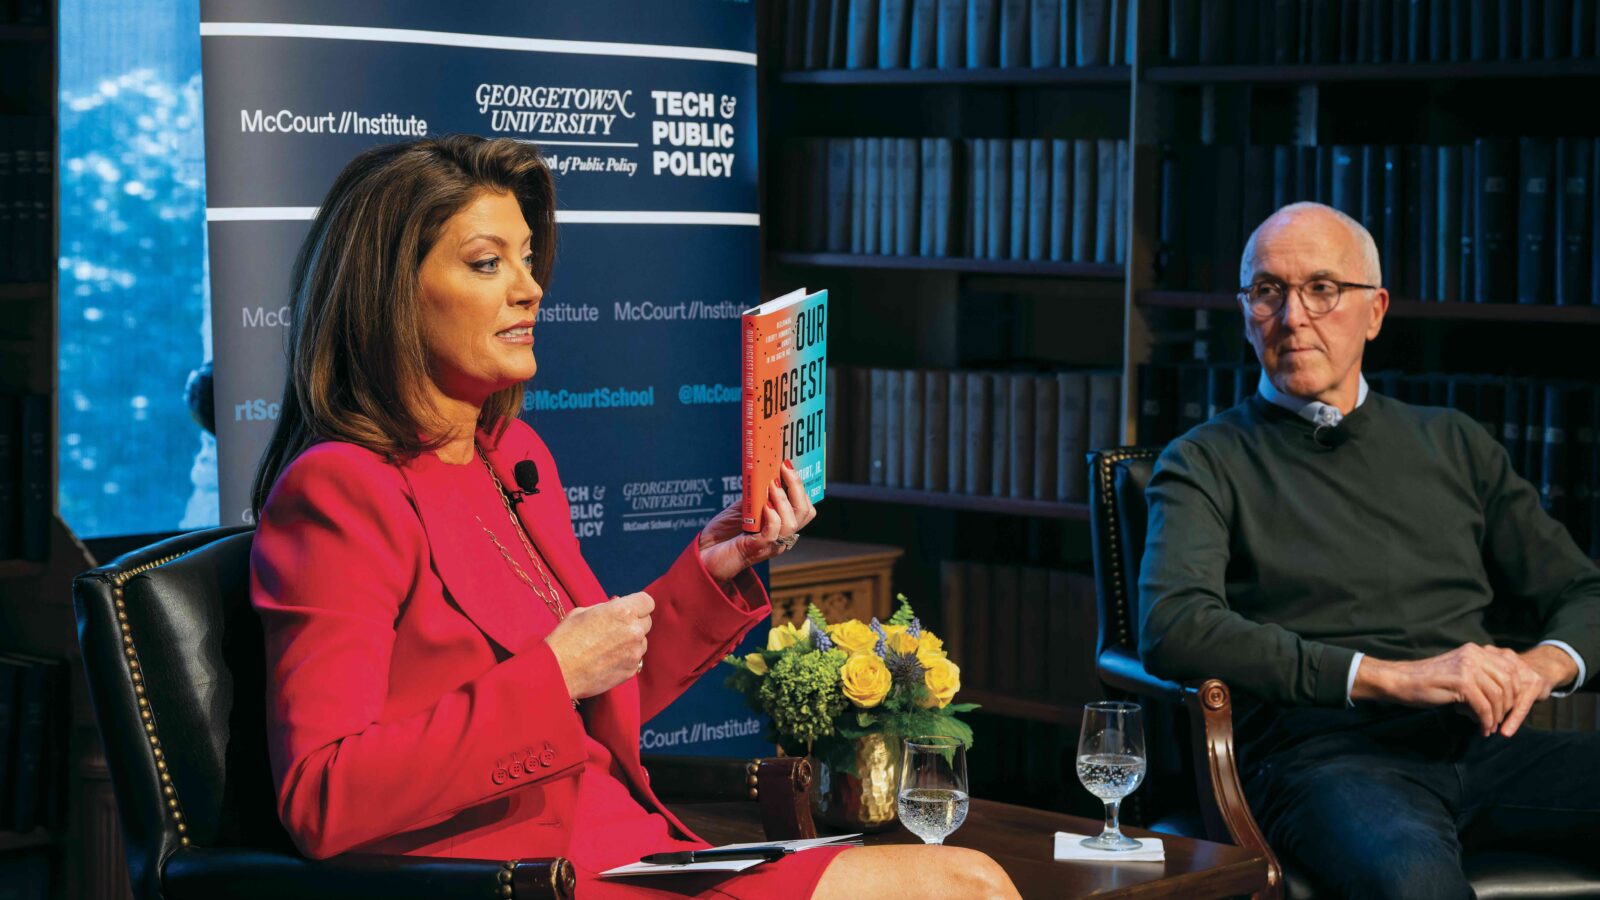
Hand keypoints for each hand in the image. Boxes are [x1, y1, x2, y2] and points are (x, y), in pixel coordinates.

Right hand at [543, 592, 653, 699]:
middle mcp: (633, 631)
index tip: (629, 609)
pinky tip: (607, 660)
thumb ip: (606, 607)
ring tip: (608, 647)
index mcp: (623, 611)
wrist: (557, 672)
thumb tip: (617, 604)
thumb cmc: (565, 638)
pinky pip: (635, 659)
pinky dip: (626, 658)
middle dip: (634, 622)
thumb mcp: (583, 611)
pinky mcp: (630, 671)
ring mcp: (634, 653)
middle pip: (646, 621)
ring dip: (631, 642)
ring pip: (642, 642)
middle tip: (615, 628)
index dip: (637, 604)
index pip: (647, 602)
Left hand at [697, 460, 816, 584]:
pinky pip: (772, 533)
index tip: (789, 465)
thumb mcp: (743, 509)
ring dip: (783, 499)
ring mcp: (770, 544)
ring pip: (792, 523)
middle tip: (785, 468)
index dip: (802, 486)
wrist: (703, 556)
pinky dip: (772, 517)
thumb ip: (757, 496)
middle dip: (797, 487)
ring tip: (772, 484)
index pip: (804, 508)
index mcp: (780, 526)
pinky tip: (765, 506)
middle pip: (804, 513)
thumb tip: (766, 472)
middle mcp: (780, 536)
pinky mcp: (755, 549)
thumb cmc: (722, 535)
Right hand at [1352, 643, 1561, 737]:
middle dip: (1508, 705)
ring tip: (1490, 727)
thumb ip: (1478, 675)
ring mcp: (1467, 668)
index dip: (1514, 691)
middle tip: (1501, 721)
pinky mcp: (1461, 682)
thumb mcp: (1458, 671)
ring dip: (1498, 716)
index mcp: (1475, 651)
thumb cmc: (1427, 681)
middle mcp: (1474, 655)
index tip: (1509, 708)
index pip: (1510, 669)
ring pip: (1498, 696)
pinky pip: (1484, 707)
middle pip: (1508, 682)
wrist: (1400, 681)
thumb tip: (1503, 696)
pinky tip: (1482, 728)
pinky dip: (1486, 721)